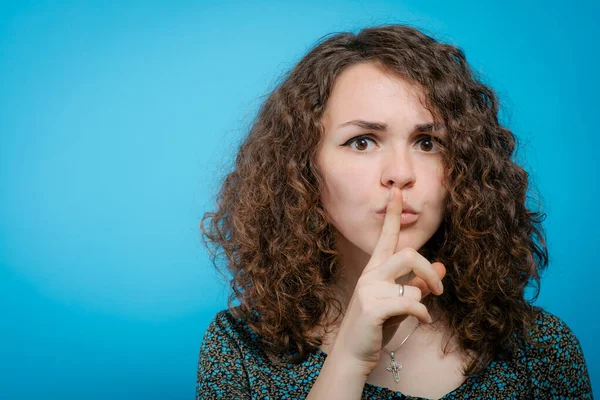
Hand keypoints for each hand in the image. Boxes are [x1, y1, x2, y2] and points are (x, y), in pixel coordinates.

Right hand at [330, 187, 445, 375]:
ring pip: (412, 284)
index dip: (392, 214)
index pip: (386, 237)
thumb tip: (441, 265)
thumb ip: (417, 283)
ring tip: (419, 316)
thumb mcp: (399, 302)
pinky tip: (421, 323)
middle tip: (440, 289)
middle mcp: (370, 275)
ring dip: (422, 302)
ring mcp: (369, 290)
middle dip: (429, 270)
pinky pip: (411, 304)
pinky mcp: (372, 308)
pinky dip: (423, 315)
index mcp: (375, 269)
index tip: (397, 192)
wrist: (353, 353)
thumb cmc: (375, 326)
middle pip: (408, 254)